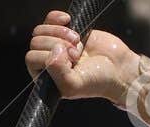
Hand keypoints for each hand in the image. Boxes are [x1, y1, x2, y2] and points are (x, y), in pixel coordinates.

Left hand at [26, 10, 144, 103]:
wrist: (118, 68)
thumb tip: (53, 51)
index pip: (32, 58)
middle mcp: (46, 62)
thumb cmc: (97, 81)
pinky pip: (49, 19)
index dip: (51, 56)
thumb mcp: (74, 85)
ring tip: (77, 42)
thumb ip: (58, 73)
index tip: (71, 61)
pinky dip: (57, 18)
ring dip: (60, 32)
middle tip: (77, 54)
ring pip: (41, 30)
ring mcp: (54, 45)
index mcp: (45, 78)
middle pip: (36, 42)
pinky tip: (68, 21)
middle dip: (58, 44)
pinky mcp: (63, 31)